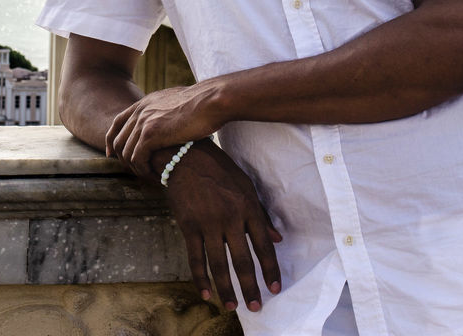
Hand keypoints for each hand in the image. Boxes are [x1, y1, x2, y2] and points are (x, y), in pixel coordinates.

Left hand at [106, 83, 221, 177]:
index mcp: (145, 103)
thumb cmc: (204, 103)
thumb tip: (170, 117)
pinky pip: (137, 159)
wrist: (211, 100)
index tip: (112, 154)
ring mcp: (143, 122)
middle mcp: (140, 111)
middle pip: (118, 140)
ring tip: (150, 176)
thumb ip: (166, 109)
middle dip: (123, 159)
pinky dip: (144, 171)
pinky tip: (156, 176)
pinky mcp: (151, 135)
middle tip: (136, 172)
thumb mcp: (178, 101)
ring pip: (127, 153)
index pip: (118, 122)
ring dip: (136, 169)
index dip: (112, 139)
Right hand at [162, 140, 281, 311]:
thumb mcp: (246, 186)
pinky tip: (206, 294)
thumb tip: (277, 239)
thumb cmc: (219, 169)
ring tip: (232, 307)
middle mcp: (230, 218)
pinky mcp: (188, 225)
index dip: (270, 270)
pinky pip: (195, 258)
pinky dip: (201, 278)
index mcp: (248, 208)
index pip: (264, 246)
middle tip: (256, 308)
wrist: (185, 155)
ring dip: (226, 288)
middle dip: (250, 287)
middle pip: (243, 260)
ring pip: (219, 264)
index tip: (275, 288)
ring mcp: (208, 223)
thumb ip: (261, 214)